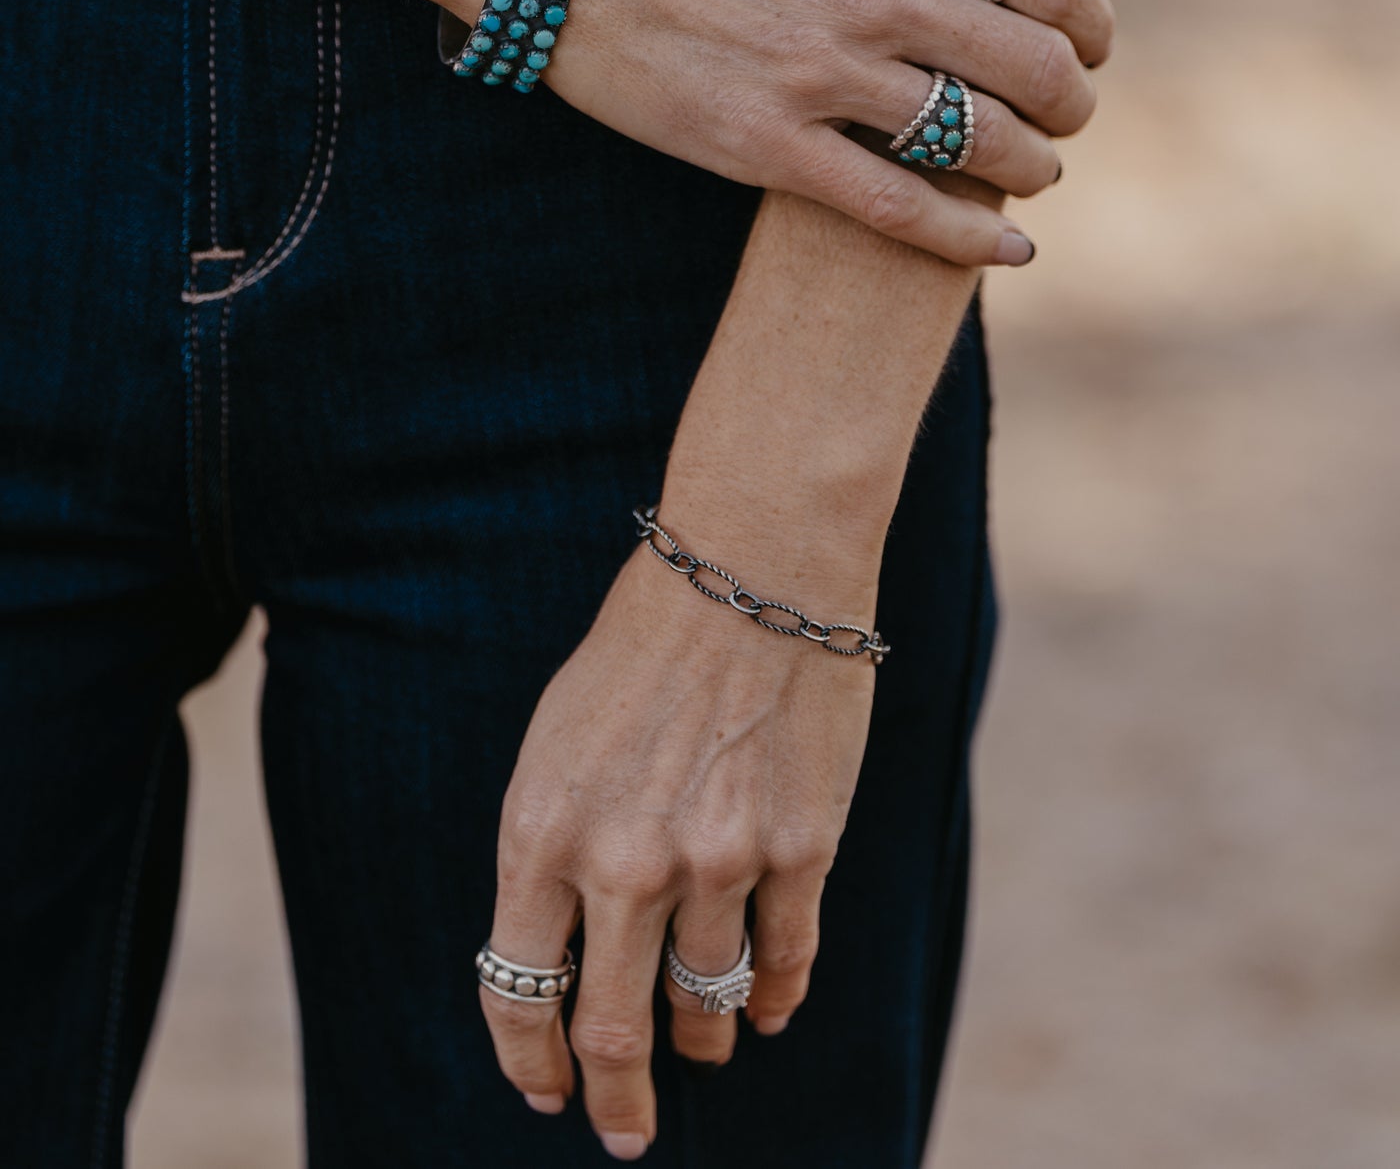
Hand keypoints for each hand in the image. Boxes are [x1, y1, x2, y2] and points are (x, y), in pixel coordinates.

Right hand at [447, 0, 1112, 267]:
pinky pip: (895, 207)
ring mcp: (820, 76)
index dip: (1093, 16)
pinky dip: (964, 237)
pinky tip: (1003, 248)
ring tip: (1035, 170)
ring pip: (976, 142)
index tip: (1094, 37)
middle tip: (1071, 111)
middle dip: (1073, 98)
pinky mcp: (764, 145)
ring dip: (1031, 165)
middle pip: (1032, 66)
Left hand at [479, 539, 875, 1157]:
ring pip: (709, 1003)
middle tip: (624, 1129)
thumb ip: (551, 850)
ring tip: (706, 1042)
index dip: (533, 1063)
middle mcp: (624, 862)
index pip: (521, 993)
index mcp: (541, 832)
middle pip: (617, 1032)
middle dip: (617, 1097)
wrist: (749, 569)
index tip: (547, 1095)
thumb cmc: (639, 648)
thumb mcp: (555, 743)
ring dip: (704, 1035)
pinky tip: (770, 1008)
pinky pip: (787, 961)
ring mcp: (719, 861)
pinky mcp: (800, 848)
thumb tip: (561, 956)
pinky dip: (777, 997)